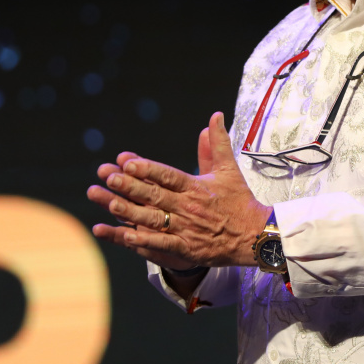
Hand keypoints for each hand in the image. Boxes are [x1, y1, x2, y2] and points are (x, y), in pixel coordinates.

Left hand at [86, 112, 271, 268]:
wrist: (256, 235)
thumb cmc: (240, 200)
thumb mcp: (229, 169)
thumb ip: (218, 143)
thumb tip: (215, 115)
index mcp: (197, 186)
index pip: (168, 175)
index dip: (147, 168)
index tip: (126, 161)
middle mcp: (189, 206)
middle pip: (156, 195)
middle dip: (130, 186)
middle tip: (108, 177)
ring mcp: (187, 228)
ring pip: (154, 219)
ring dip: (130, 211)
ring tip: (109, 203)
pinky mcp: (188, 248)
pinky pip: (162, 244)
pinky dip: (143, 240)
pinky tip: (125, 235)